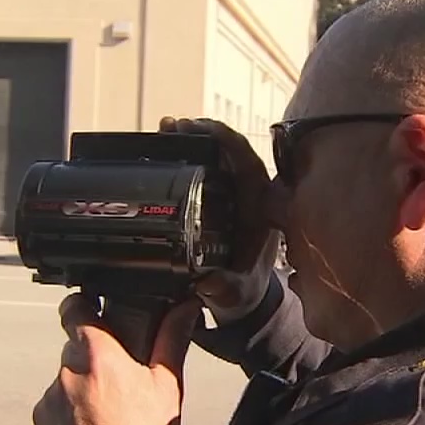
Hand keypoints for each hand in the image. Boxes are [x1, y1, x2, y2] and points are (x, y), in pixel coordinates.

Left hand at [32, 293, 202, 424]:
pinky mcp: (43, 421)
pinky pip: (56, 405)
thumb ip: (172, 340)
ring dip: (84, 384)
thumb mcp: (167, 385)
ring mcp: (50, 395)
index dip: (84, 304)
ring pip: (67, 377)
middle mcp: (67, 368)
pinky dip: (71, 411)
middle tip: (120, 373)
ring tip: (111, 411)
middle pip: (76, 346)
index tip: (96, 310)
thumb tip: (184, 308)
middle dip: (95, 354)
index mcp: (97, 351)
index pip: (74, 307)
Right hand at [158, 116, 279, 317]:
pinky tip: (164, 146)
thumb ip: (225, 288)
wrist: (241, 297)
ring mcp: (233, 192)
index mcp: (260, 204)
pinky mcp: (218, 197)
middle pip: (227, 148)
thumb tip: (208, 282)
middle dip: (200, 133)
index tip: (198, 129)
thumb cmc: (244, 289)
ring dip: (191, 140)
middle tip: (171, 127)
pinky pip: (203, 167)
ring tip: (163, 130)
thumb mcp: (236, 291)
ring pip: (214, 154)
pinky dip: (185, 154)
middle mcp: (249, 191)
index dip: (223, 139)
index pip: (246, 158)